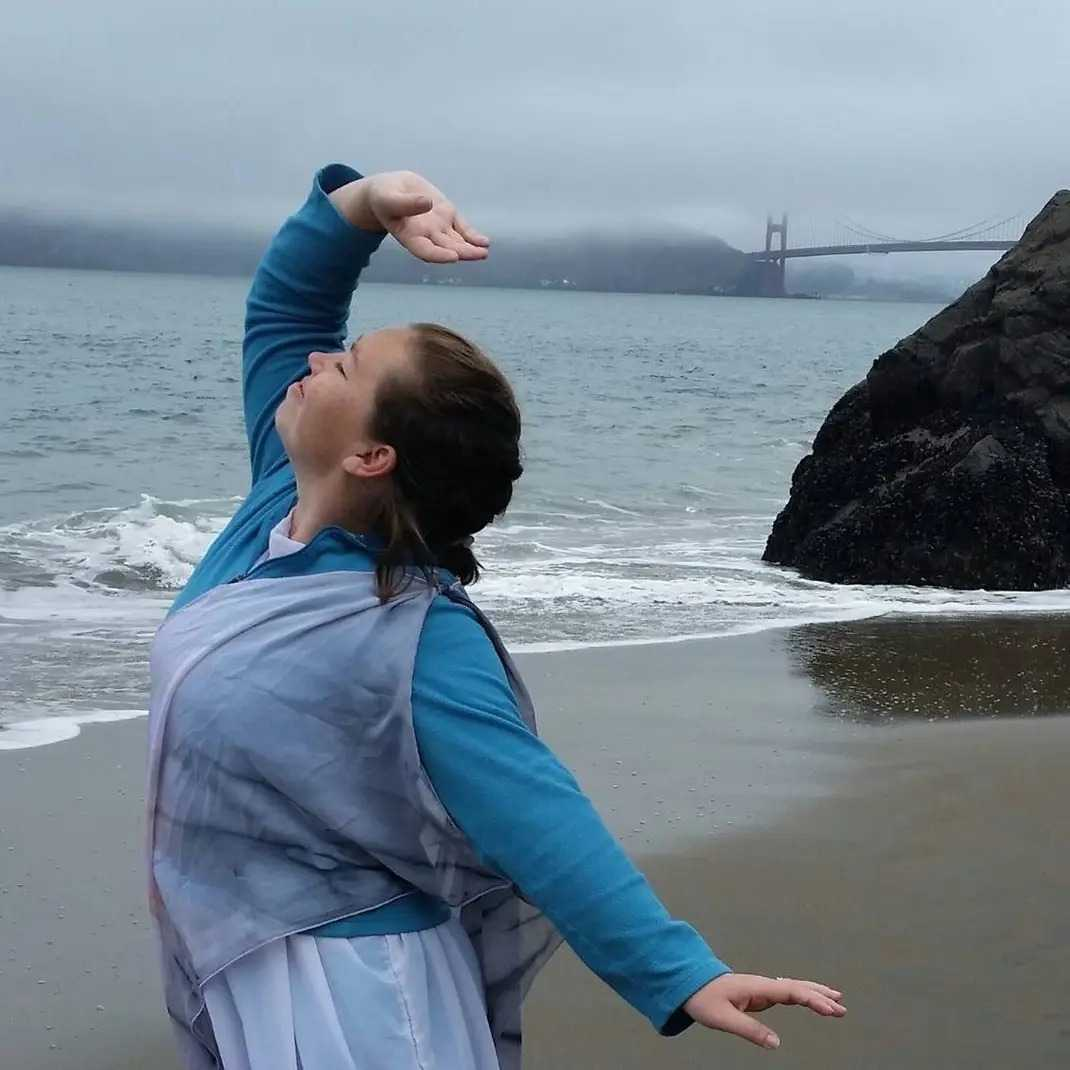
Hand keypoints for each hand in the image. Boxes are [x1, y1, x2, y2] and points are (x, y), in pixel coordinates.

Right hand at [334, 170, 488, 263]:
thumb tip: (427, 203)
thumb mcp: (388, 198)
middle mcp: (426, 236)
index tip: (453, 257)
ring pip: (457, 241)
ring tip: (484, 251)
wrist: (391, 189)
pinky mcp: (447, 215)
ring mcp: (438, 227)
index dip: (439, 255)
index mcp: (409, 236)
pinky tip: (484, 242)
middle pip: (446, 248)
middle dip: (463, 252)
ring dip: (471, 248)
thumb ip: (405, 203)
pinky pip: (462, 228)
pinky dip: (473, 236)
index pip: (425, 250)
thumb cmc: (383, 197)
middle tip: (479, 254)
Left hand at [683, 972, 845, 1050]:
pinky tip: (811, 998)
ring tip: (836, 999)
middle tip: (841, 1008)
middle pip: (797, 987)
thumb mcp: (723, 1018)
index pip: (790, 991)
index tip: (830, 1008)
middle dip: (820, 996)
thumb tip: (776, 1042)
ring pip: (794, 987)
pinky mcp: (760, 993)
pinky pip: (787, 992)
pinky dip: (803, 994)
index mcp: (757, 987)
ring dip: (815, 992)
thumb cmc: (704, 999)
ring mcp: (762, 987)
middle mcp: (762, 985)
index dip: (812, 999)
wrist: (691, 984)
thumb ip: (750, 1030)